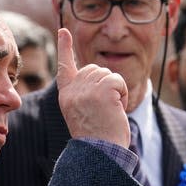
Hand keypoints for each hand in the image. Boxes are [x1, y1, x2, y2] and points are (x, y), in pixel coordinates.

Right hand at [56, 28, 129, 148]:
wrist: (100, 154)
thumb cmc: (97, 139)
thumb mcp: (83, 113)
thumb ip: (84, 93)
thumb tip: (96, 72)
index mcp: (66, 96)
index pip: (65, 67)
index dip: (65, 48)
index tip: (63, 30)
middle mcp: (73, 91)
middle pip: (95, 69)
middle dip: (105, 84)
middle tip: (104, 109)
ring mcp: (86, 90)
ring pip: (107, 74)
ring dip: (115, 90)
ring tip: (109, 112)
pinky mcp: (102, 91)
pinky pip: (118, 80)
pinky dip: (122, 93)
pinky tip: (116, 109)